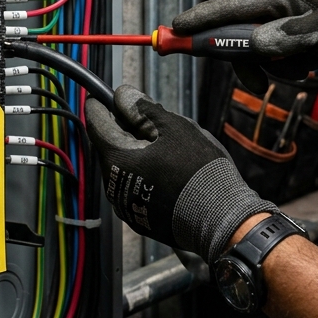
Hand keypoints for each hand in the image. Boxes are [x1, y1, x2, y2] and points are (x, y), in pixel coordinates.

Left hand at [85, 86, 274, 262]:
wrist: (220, 218)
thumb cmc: (199, 171)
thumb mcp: (175, 128)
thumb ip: (145, 110)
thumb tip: (124, 97)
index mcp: (119, 160)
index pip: (97, 126)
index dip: (99, 107)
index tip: (101, 98)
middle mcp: (114, 187)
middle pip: (111, 148)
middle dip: (123, 131)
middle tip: (144, 119)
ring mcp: (127, 207)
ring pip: (124, 170)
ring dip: (135, 154)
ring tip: (164, 148)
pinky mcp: (141, 220)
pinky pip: (135, 190)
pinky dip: (144, 176)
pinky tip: (167, 172)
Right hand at [172, 0, 317, 91]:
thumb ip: (284, 39)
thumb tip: (254, 47)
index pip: (227, 6)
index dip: (198, 20)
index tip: (174, 31)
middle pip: (236, 31)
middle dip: (247, 60)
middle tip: (258, 84)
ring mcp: (279, 11)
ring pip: (255, 45)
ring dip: (272, 65)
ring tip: (303, 72)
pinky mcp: (288, 23)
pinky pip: (271, 47)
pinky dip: (283, 63)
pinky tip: (306, 67)